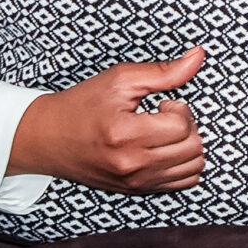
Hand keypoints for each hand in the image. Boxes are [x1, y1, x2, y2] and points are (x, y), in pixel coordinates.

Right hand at [7, 46, 205, 192]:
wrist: (49, 138)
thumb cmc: (81, 106)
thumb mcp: (119, 80)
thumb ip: (163, 71)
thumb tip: (198, 56)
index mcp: (126, 134)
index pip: (182, 125)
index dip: (178, 108)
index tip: (161, 103)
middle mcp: (132, 164)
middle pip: (192, 148)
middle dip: (187, 126)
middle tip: (164, 116)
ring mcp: (136, 182)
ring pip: (193, 168)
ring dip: (188, 146)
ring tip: (165, 133)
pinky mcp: (137, 191)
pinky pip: (182, 184)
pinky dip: (183, 164)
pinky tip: (165, 149)